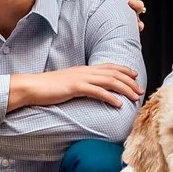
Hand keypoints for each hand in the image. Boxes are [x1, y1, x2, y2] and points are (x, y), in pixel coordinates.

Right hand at [9, 64, 143, 108]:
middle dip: (130, 81)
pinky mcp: (75, 88)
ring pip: (110, 81)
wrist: (32, 87)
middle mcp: (85, 71)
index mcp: (83, 70)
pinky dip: (111, 97)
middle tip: (141, 90)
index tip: (135, 76)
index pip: (108, 67)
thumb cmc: (47, 88)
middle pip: (113, 73)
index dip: (124, 70)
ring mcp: (80, 78)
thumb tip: (88, 90)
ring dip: (125, 89)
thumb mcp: (67, 84)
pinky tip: (119, 104)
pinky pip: (98, 92)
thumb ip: (79, 85)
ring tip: (135, 97)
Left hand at [86, 0, 147, 29]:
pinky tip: (137, 25)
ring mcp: (129, 13)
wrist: (93, 35)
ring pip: (138, 5)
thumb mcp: (91, 2)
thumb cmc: (92, 15)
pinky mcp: (131, 26)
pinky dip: (139, 24)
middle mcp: (123, 2)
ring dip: (136, 4)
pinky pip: (138, 24)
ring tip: (130, 4)